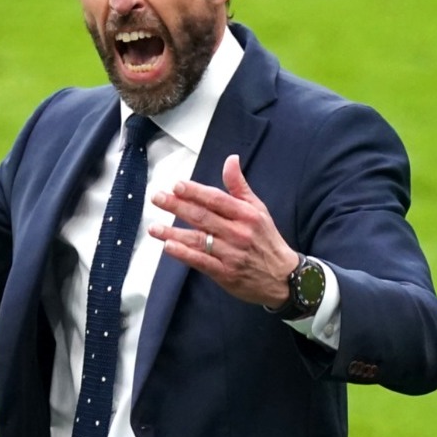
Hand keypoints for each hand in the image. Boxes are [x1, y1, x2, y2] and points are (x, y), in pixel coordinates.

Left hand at [149, 155, 295, 307]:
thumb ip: (239, 186)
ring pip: (198, 240)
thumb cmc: (266, 239)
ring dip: (173, 233)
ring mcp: (231, 254)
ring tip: (153, 228)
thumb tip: (231, 159)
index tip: (176, 185)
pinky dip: (184, 254)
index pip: (216, 199)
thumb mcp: (258, 209)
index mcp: (246, 214)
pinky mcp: (225, 273)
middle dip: (177, 206)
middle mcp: (238, 232)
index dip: (195, 192)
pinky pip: (201, 261)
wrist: (283, 277)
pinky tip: (168, 247)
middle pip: (203, 217)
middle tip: (157, 198)